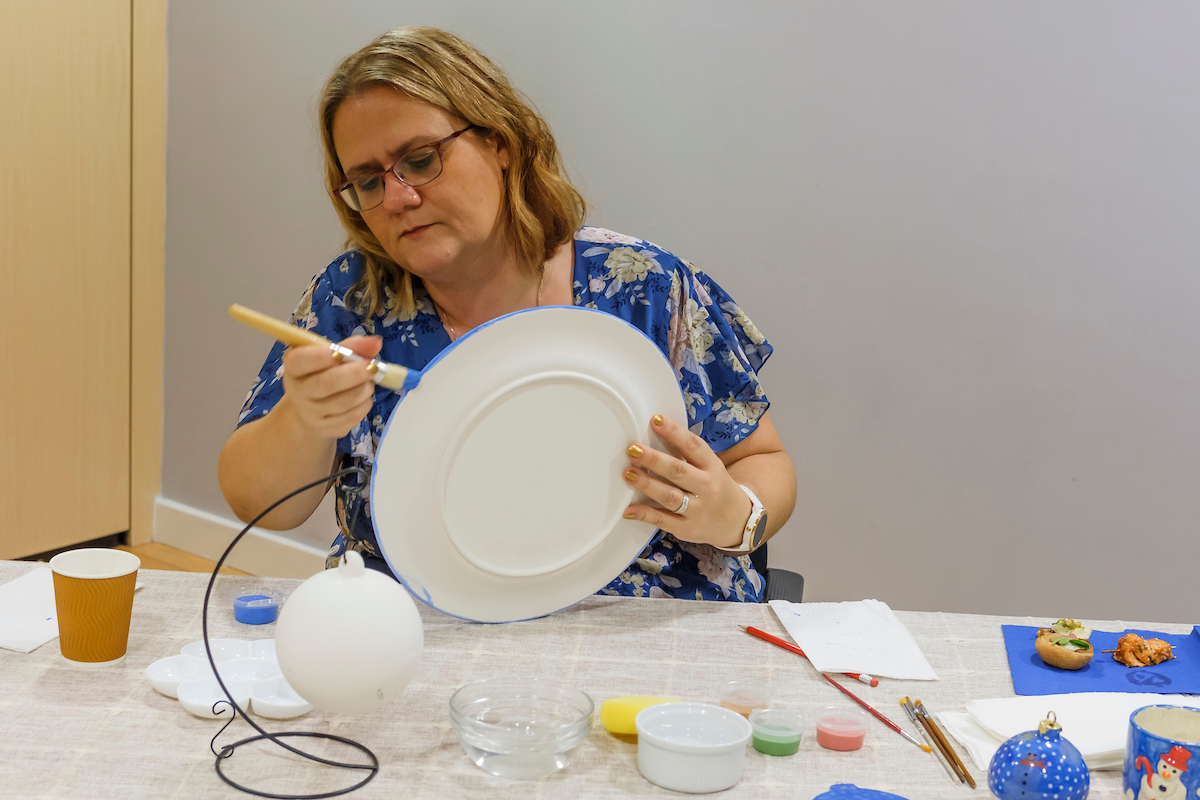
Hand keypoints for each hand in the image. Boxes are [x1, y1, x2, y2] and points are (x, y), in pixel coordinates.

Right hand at [280, 335, 381, 438]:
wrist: (311, 409)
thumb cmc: (322, 374)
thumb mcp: (332, 356)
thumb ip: (352, 347)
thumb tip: (376, 342)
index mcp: (294, 366)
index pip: (301, 360)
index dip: (321, 356)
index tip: (341, 353)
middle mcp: (297, 390)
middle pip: (327, 383)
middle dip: (355, 373)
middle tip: (373, 367)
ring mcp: (310, 412)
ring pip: (344, 401)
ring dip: (364, 389)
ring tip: (370, 383)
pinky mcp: (325, 428)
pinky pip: (351, 417)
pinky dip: (364, 405)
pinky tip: (364, 398)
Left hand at [622, 414, 751, 548]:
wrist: (737, 521)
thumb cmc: (716, 487)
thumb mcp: (710, 467)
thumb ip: (687, 454)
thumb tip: (656, 431)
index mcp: (712, 467)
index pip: (693, 446)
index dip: (674, 432)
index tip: (655, 420)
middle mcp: (706, 487)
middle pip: (678, 471)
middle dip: (654, 459)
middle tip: (633, 450)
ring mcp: (697, 510)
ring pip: (669, 496)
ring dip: (647, 484)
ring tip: (628, 473)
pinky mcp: (686, 528)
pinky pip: (663, 520)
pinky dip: (645, 514)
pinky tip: (628, 509)